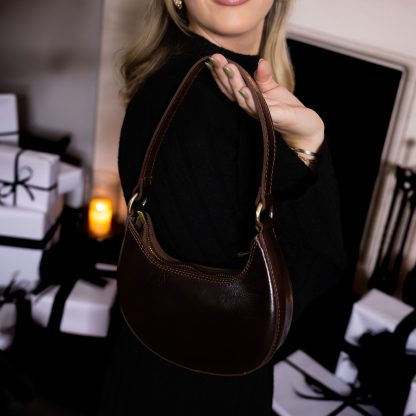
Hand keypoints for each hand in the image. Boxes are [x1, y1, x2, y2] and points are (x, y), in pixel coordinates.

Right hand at [206, 54, 324, 152]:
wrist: (304, 129)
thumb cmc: (287, 110)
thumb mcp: (273, 90)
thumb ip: (264, 77)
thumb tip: (260, 61)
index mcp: (249, 100)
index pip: (231, 86)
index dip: (221, 73)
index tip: (214, 57)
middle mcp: (251, 108)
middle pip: (232, 92)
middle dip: (223, 75)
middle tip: (215, 58)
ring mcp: (261, 114)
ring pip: (243, 99)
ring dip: (235, 83)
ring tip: (228, 68)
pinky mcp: (274, 119)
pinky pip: (260, 110)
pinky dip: (251, 100)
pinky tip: (244, 90)